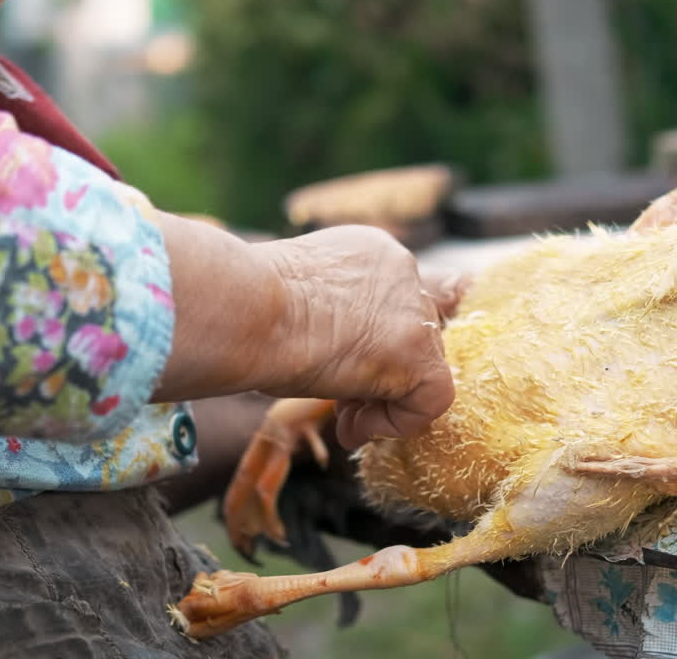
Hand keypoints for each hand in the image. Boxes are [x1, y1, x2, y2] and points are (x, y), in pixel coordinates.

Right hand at [150, 216, 465, 448]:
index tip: (342, 362)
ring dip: (382, 402)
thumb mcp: (297, 296)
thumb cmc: (246, 306)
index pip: (396, 301)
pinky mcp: (417, 352)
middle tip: (338, 401)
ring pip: (423, 368)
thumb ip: (333, 312)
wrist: (244, 309)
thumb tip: (335, 354)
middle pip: (413, 335)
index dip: (376, 341)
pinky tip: (354, 425)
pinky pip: (433, 399)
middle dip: (379, 375)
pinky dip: (399, 422)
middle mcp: (401, 270)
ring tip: (341, 419)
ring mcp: (413, 310)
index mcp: (371, 252)